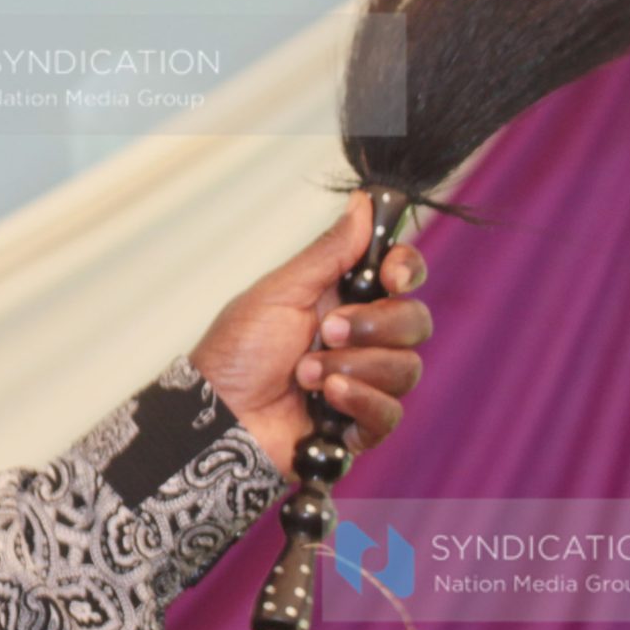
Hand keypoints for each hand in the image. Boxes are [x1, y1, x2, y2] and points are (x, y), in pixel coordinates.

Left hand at [189, 191, 430, 476]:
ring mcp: (363, 383)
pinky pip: (390, 412)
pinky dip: (360, 401)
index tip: (392, 277)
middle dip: (373, 326)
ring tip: (306, 374)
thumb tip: (363, 203)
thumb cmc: (236, 353)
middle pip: (414, 322)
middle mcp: (360, 339)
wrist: (216, 417)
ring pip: (406, 368)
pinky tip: (327, 400)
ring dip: (354, 366)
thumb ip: (329, 251)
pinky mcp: (359, 426)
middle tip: (325, 331)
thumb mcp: (280, 292)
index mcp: (343, 299)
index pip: (402, 277)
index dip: (406, 271)